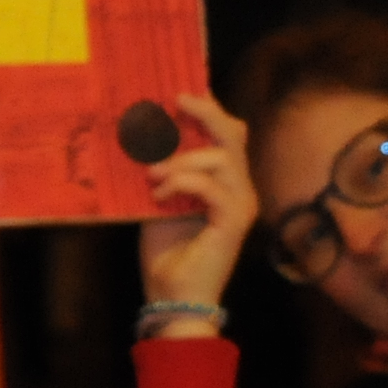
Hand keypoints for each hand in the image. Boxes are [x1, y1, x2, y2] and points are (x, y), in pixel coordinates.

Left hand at [138, 92, 259, 330]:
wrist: (171, 295)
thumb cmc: (164, 251)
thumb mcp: (158, 198)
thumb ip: (164, 168)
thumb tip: (146, 132)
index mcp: (225, 181)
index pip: (226, 134)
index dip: (208, 109)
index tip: (178, 92)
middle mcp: (240, 188)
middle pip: (234, 135)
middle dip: (206, 112)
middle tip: (176, 100)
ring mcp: (241, 204)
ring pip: (221, 158)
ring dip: (181, 161)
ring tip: (152, 173)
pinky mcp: (234, 222)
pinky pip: (213, 186)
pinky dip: (183, 183)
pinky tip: (159, 194)